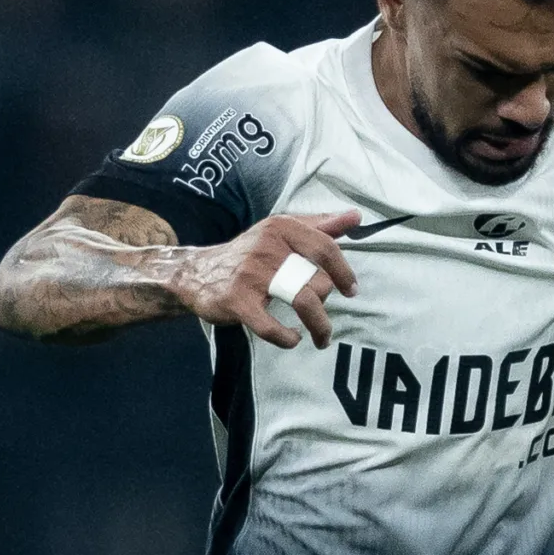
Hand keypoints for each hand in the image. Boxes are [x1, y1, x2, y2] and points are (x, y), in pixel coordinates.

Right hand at [179, 212, 360, 347]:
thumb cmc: (251, 254)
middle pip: (318, 280)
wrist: (197, 272)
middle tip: (316, 308)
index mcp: (281, 228)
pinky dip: (287, 338)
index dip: (344, 273)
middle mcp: (266, 248)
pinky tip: (292, 338)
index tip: (351, 291)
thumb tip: (356, 216)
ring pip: (303, 302)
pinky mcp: (237, 301)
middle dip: (325, 301)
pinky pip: (271, 327)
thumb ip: (321, 226)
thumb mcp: (283, 231)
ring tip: (322, 338)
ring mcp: (251, 275)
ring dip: (320, 326)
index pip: (325, 248)